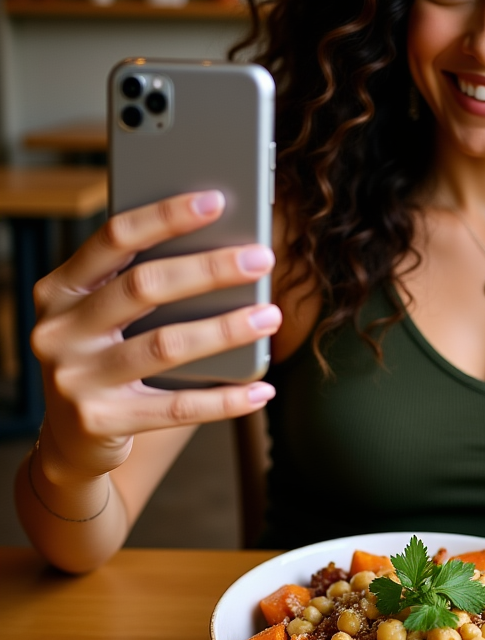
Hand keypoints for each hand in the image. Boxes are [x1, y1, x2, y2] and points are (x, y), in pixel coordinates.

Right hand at [31, 190, 278, 483]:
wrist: (72, 439)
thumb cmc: (107, 359)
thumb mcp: (107, 316)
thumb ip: (143, 285)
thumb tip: (226, 248)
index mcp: (60, 289)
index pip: (113, 239)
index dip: (165, 216)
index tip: (216, 200)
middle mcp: (59, 330)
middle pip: (144, 286)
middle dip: (210, 269)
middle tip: (262, 258)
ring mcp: (75, 379)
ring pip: (166, 345)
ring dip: (226, 328)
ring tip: (270, 316)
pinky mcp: (100, 422)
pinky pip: (177, 408)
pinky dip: (225, 399)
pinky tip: (262, 388)